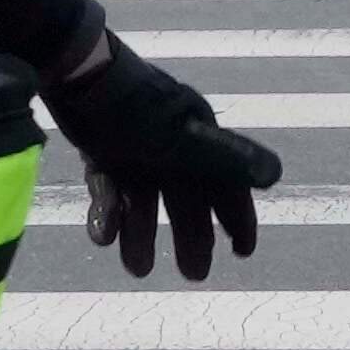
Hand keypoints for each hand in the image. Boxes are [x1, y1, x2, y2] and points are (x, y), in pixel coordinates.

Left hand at [49, 39, 273, 278]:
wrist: (74, 73)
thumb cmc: (133, 108)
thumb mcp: (180, 140)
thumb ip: (225, 160)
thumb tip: (275, 174)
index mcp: (198, 138)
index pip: (227, 184)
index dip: (237, 218)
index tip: (242, 252)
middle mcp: (171, 144)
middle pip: (187, 199)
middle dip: (191, 237)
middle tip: (194, 275)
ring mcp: (137, 148)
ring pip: (146, 200)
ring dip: (142, 235)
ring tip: (138, 269)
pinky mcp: (103, 150)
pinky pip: (111, 190)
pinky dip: (108, 214)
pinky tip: (102, 240)